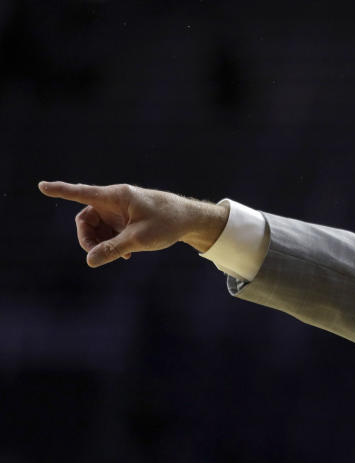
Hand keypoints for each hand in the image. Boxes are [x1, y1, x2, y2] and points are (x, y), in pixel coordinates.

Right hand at [38, 181, 228, 266]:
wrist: (190, 220)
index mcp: (117, 196)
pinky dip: (112, 242)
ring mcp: (120, 209)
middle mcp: (115, 200)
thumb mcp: (139, 240)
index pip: (82, 193)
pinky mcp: (126, 218)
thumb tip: (90, 260)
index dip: (61, 191)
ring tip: (119, 256)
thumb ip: (113, 249)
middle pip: (86, 217)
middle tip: (96, 255)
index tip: (42, 186)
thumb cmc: (167, 223)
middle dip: (87, 237)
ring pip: (97, 226)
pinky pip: (109, 230)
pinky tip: (125, 256)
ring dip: (101, 243)